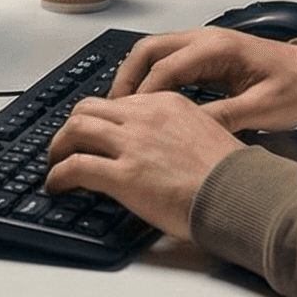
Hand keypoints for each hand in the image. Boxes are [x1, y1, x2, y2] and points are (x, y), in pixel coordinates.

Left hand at [45, 93, 246, 242]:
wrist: (242, 194)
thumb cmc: (232, 175)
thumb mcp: (205, 135)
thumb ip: (176, 133)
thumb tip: (159, 150)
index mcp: (166, 104)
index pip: (118, 102)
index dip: (99, 120)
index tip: (93, 135)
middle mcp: (145, 116)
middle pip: (88, 108)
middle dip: (71, 127)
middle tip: (65, 146)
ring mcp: (132, 144)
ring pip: (74, 130)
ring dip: (57, 148)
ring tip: (54, 165)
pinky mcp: (124, 175)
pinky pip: (75, 167)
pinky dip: (57, 176)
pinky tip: (57, 186)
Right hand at [108, 27, 296, 132]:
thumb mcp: (262, 109)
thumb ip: (224, 117)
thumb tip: (188, 131)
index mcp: (218, 48)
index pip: (164, 67)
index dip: (142, 95)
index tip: (128, 119)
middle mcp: (206, 39)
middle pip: (148, 50)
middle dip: (126, 78)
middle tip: (111, 110)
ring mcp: (204, 44)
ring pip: (154, 52)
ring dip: (134, 76)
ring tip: (121, 108)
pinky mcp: (207, 56)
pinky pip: (167, 60)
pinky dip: (149, 78)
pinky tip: (144, 102)